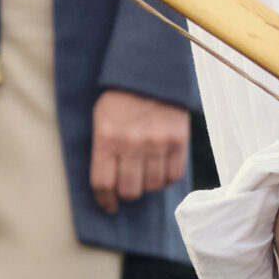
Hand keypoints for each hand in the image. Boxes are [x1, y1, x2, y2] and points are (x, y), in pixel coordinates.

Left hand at [88, 89, 189, 213]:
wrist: (151, 73)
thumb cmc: (120, 99)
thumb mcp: (100, 120)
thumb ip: (102, 151)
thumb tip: (106, 186)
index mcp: (107, 138)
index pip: (103, 183)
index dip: (105, 200)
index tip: (109, 205)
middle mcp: (132, 143)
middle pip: (130, 190)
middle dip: (127, 194)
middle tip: (128, 188)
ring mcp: (158, 142)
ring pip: (153, 185)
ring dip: (148, 185)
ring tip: (145, 175)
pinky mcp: (178, 140)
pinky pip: (174, 175)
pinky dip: (167, 178)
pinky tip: (161, 170)